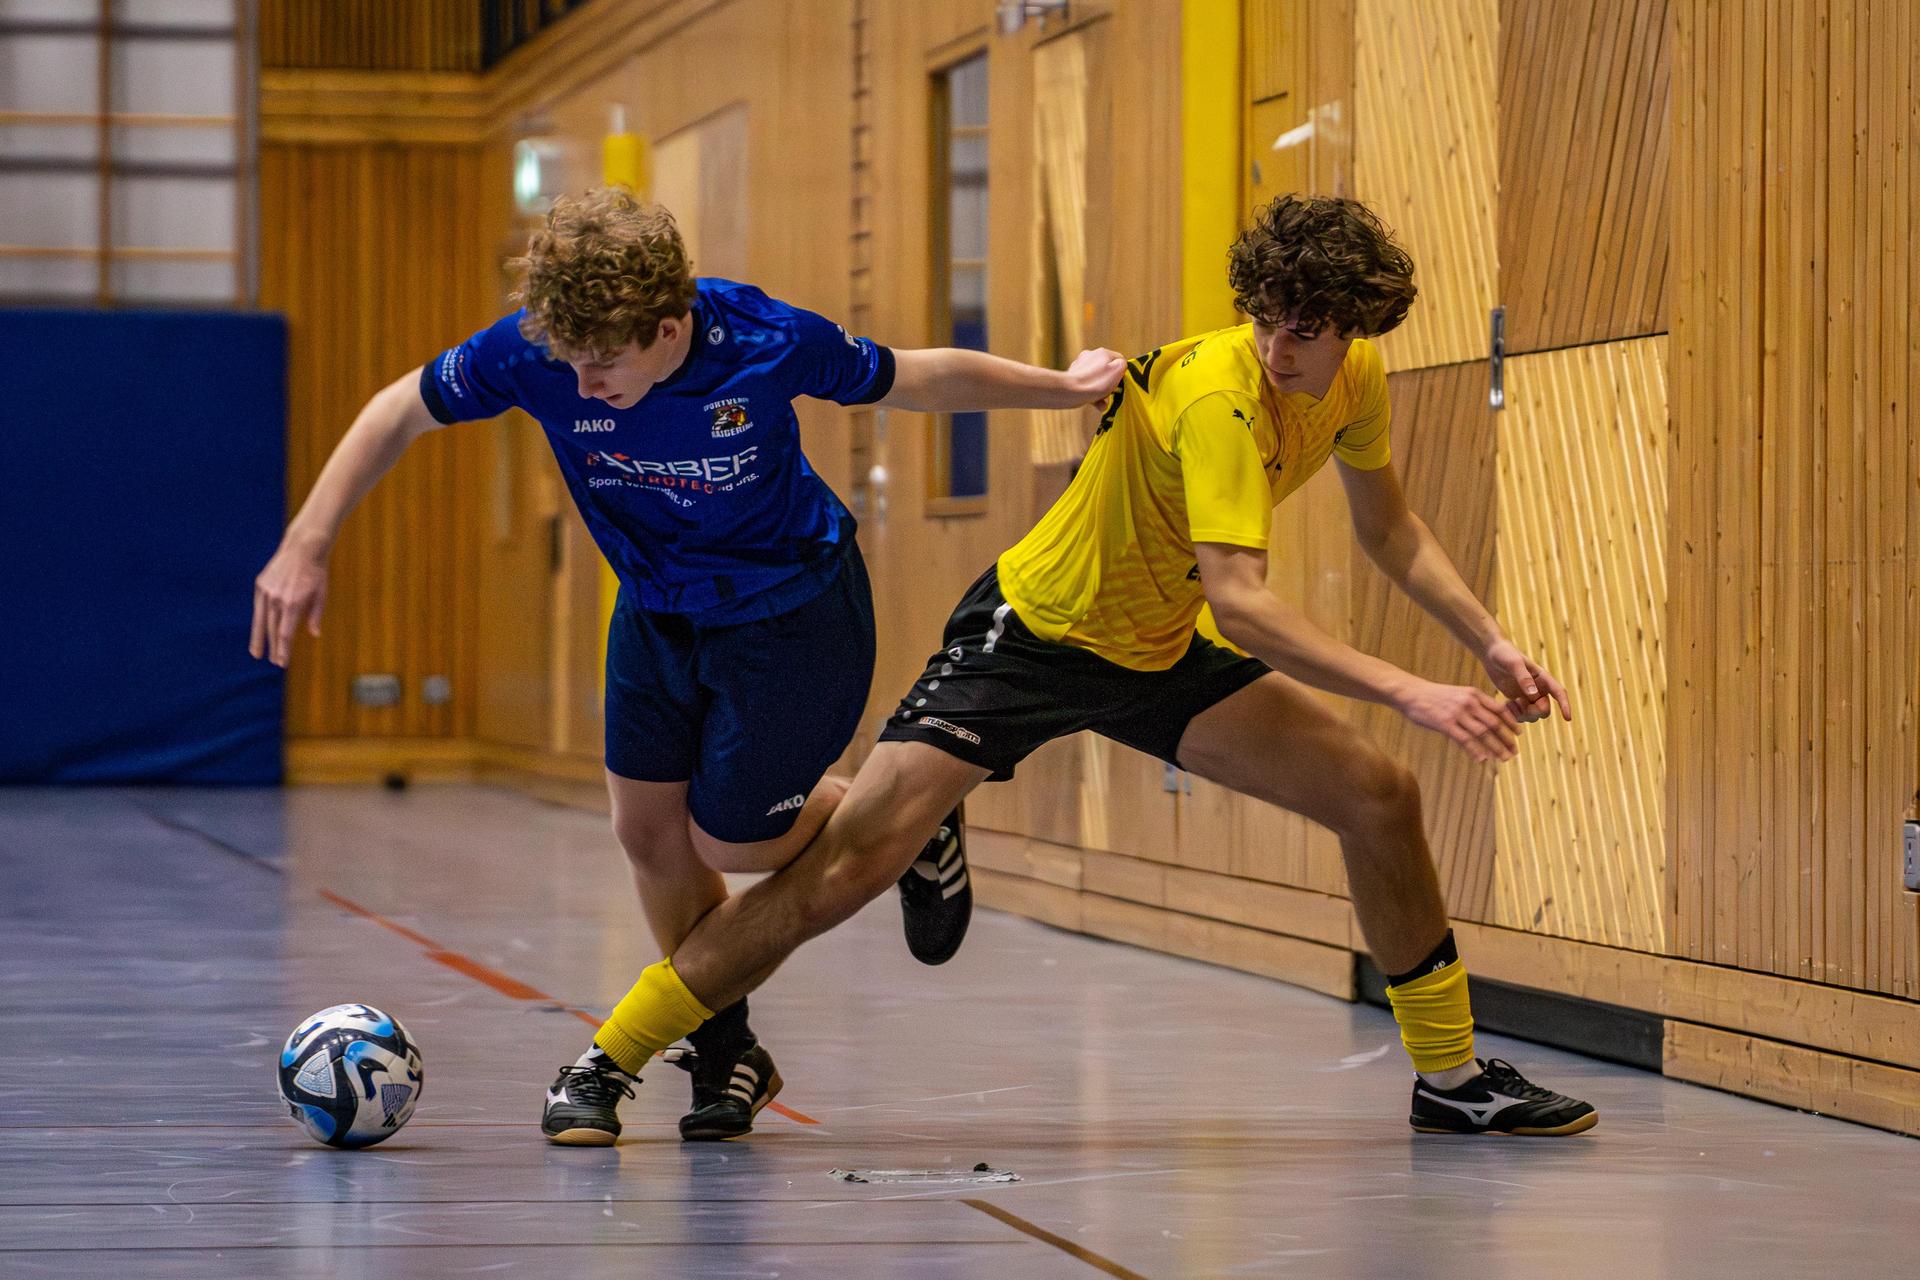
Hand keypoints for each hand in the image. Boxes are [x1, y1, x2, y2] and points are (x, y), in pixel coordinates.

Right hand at [250, 538, 329, 667]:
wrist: (303, 548)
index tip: (282, 663)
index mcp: (293, 603)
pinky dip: (258, 620)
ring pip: (261, 620)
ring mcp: (266, 591)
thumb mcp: (322, 594)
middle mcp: (277, 598)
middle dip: (273, 647)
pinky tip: (258, 630)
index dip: (283, 649)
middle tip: (274, 662)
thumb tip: (314, 635)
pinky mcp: (260, 584)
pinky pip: (258, 607)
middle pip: (272, 629)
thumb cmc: (316, 572)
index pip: (285, 633)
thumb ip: (315, 615)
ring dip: (259, 638)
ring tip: (256, 653)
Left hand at [1062, 347, 1124, 405]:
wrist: (1071, 392)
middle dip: (1110, 383)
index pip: (1119, 359)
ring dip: (1102, 391)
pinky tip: (1096, 404)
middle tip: (1111, 394)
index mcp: (1102, 352)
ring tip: (1103, 403)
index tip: (1121, 383)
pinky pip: (1087, 385)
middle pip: (1107, 370)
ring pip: (1096, 379)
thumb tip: (1121, 364)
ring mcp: (1080, 366)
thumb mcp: (1117, 370)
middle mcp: (1090, 356)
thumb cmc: (1096, 382)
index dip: (1122, 372)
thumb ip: (1123, 364)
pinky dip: (1092, 394)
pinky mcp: (1072, 377)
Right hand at [1396, 679, 1522, 763]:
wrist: (1411, 693)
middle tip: (1514, 752)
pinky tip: (1481, 759)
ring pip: (1483, 733)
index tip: (1519, 734)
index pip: (1499, 709)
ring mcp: (1457, 713)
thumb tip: (1486, 718)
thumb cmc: (1434, 696)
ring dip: (1495, 748)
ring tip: (1503, 758)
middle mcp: (1469, 703)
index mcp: (1474, 694)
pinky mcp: (1445, 724)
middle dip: (1506, 739)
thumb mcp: (1458, 694)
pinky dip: (1475, 750)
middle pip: (1494, 724)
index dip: (1511, 722)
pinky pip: (1465, 740)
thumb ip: (1473, 703)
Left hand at [1480, 637, 1571, 723]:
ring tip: (1510, 703)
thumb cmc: (1505, 654)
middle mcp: (1538, 689)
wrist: (1492, 653)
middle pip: (1544, 711)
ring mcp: (1528, 696)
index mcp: (1543, 678)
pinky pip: (1521, 716)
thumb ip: (1524, 678)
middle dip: (1533, 712)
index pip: (1559, 693)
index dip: (1565, 706)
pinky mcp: (1518, 700)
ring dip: (1522, 715)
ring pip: (1533, 716)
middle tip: (1518, 702)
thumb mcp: (1514, 664)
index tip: (1568, 719)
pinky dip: (1514, 715)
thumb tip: (1534, 695)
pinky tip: (1506, 704)